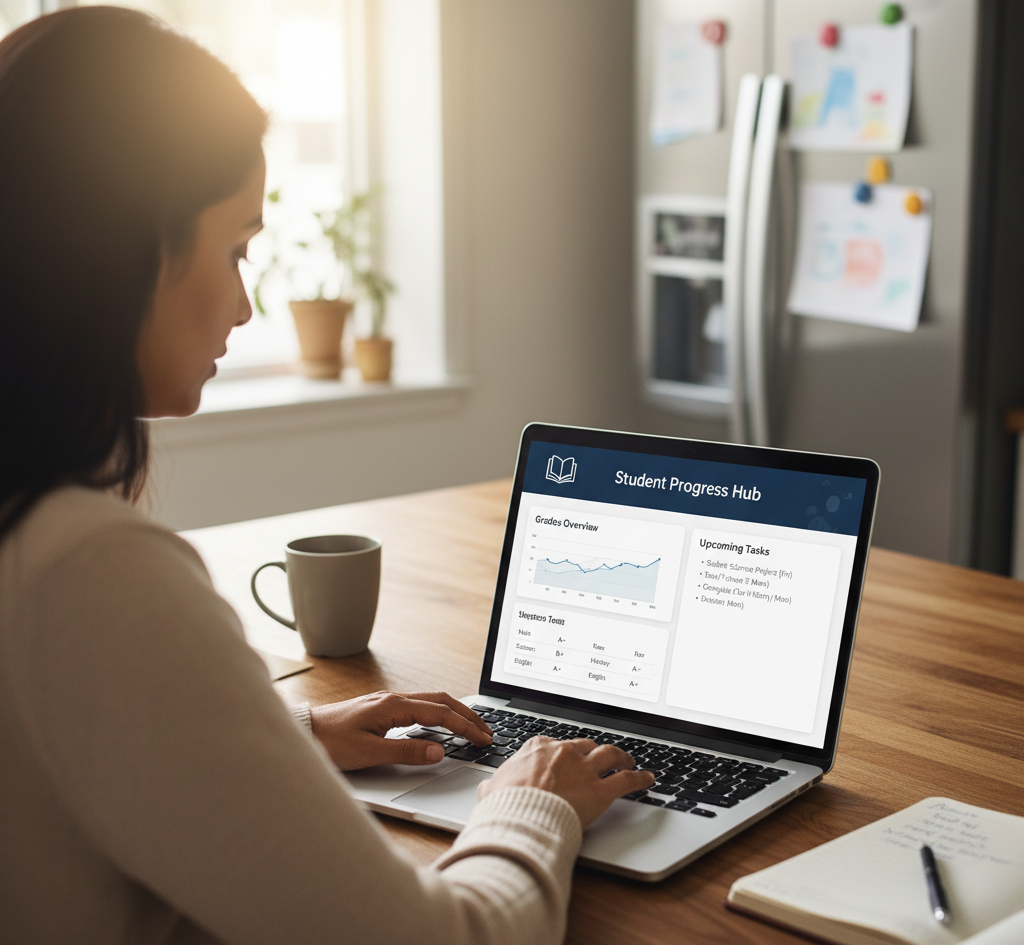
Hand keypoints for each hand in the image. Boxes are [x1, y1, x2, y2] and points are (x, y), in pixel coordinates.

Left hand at [309, 691, 492, 770]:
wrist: (304, 732)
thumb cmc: (330, 742)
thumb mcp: (369, 753)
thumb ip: (406, 752)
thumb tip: (440, 752)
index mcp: (393, 706)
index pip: (440, 713)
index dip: (465, 726)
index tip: (483, 739)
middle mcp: (393, 699)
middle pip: (441, 701)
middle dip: (467, 715)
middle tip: (486, 731)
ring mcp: (387, 702)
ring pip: (430, 701)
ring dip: (454, 712)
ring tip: (470, 727)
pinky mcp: (381, 709)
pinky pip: (419, 706)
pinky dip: (438, 714)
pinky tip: (440, 725)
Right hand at [478, 736, 654, 828]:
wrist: (520, 818)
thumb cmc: (505, 805)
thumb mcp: (492, 789)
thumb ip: (495, 784)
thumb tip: (488, 788)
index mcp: (538, 748)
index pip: (556, 744)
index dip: (564, 751)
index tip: (567, 756)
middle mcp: (564, 752)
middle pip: (586, 745)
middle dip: (594, 751)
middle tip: (600, 757)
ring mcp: (584, 769)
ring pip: (610, 754)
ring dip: (622, 756)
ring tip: (629, 760)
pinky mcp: (600, 790)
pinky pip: (626, 780)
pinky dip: (640, 778)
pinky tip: (648, 779)